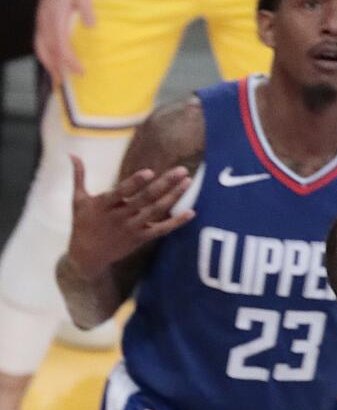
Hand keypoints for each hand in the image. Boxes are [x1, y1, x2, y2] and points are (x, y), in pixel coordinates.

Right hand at [34, 0, 93, 82]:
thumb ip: (86, 10)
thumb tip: (91, 26)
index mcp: (54, 18)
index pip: (61, 46)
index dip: (69, 61)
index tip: (80, 71)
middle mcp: (44, 21)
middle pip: (46, 51)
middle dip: (55, 67)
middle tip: (64, 82)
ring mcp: (41, 20)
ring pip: (40, 47)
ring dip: (47, 63)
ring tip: (56, 76)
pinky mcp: (41, 19)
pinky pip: (39, 40)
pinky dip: (44, 53)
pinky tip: (51, 59)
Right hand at [65, 156, 193, 279]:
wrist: (87, 256)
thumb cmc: (82, 224)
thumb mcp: (78, 200)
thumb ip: (78, 176)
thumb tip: (72, 154)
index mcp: (103, 205)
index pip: (121, 192)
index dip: (135, 182)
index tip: (150, 172)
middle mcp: (119, 216)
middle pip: (145, 199)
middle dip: (165, 184)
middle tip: (182, 170)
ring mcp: (132, 228)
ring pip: (156, 211)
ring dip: (173, 197)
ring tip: (188, 181)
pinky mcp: (140, 238)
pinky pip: (161, 230)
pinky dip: (176, 222)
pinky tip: (191, 212)